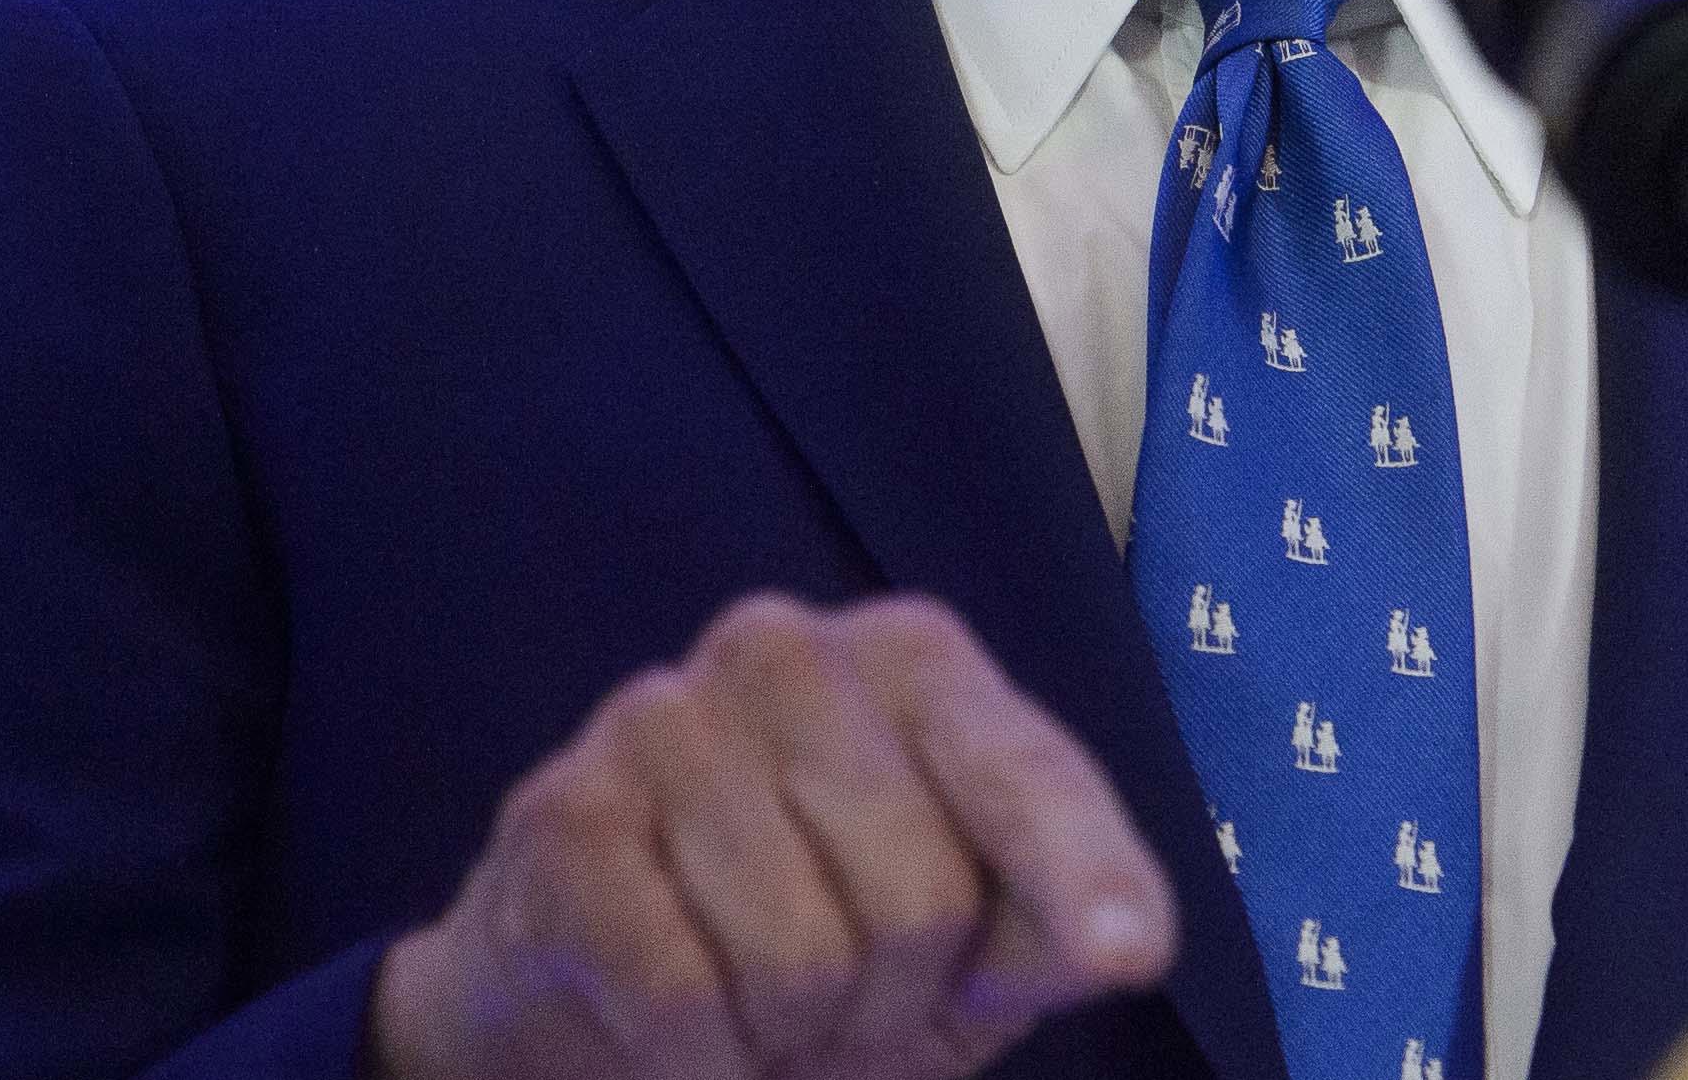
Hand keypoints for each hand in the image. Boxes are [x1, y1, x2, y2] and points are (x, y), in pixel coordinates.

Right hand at [369, 594, 1179, 1079]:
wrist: (604, 1002)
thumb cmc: (828, 950)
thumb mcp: (972, 949)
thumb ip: (1054, 926)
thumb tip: (1124, 942)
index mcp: (913, 661)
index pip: (1024, 777)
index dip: (1081, 872)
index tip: (1127, 953)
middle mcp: (783, 649)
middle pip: (920, 898)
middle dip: (892, 998)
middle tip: (844, 997)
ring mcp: (659, 717)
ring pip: (800, 954)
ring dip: (787, 1033)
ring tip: (760, 1003)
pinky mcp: (560, 815)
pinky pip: (679, 992)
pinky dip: (697, 1060)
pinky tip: (678, 1024)